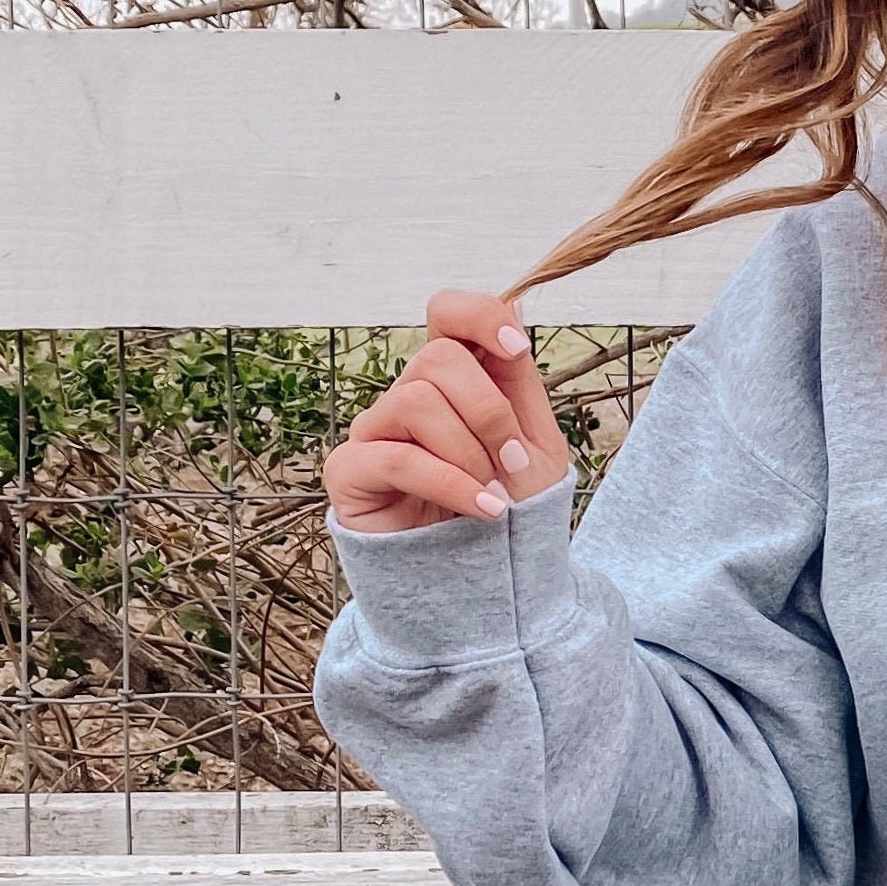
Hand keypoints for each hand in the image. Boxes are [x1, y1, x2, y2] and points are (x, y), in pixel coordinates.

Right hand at [322, 289, 572, 532]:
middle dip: (490, 411)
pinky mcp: (350, 472)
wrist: (494, 579)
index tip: (517, 350)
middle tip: (512, 462)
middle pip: (437, 357)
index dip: (479, 316)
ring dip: (469, 451)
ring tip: (493, 492)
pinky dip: (451, 483)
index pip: (447, 314)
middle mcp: (409, 396)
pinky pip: (397, 456)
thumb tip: (516, 306)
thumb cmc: (510, 507)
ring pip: (416, 400)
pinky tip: (483, 509)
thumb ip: (517, 380)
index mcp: (455, 380)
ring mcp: (375, 431)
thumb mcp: (535, 440)